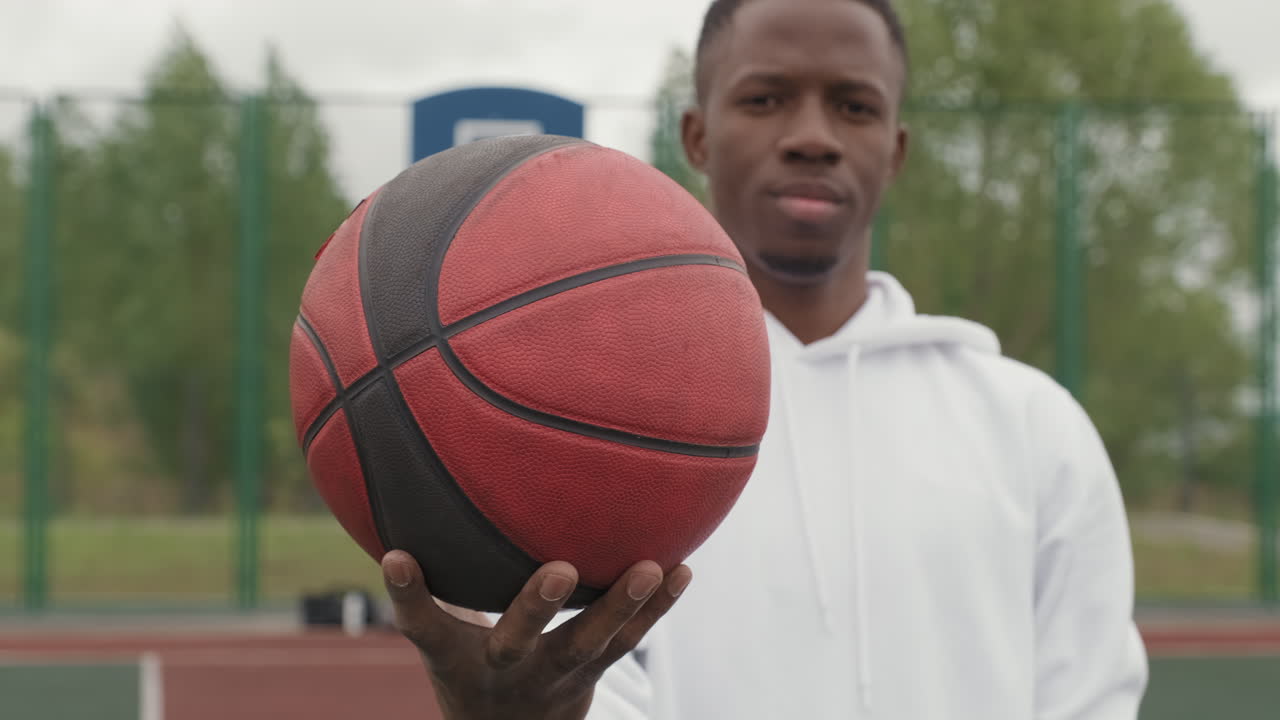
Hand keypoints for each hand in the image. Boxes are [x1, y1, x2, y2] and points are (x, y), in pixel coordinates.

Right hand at [382, 550, 691, 719]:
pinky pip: (630, 641)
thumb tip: (407, 495)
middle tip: (559, 570)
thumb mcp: (443, 632)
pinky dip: (657, 608)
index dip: (409, 596)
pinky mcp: (594, 671)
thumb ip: (434, 578)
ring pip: (591, 644)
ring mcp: (556, 674)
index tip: (397, 558)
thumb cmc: (469, 661)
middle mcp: (506, 668)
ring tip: (650, 568)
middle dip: (536, 608)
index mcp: (456, 658)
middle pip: (517, 643)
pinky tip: (682, 569)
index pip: (424, 628)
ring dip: (622, 607)